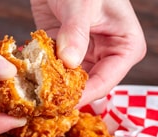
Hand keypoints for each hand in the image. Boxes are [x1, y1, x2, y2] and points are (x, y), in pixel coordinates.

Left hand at [30, 0, 145, 104]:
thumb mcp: (81, 3)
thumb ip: (76, 32)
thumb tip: (71, 62)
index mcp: (127, 47)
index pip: (106, 80)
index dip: (85, 95)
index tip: (62, 105)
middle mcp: (109, 56)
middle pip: (89, 86)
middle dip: (68, 96)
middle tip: (44, 106)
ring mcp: (88, 56)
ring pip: (72, 83)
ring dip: (54, 90)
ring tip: (35, 98)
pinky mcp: (67, 54)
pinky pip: (57, 72)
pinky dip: (44, 77)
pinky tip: (30, 83)